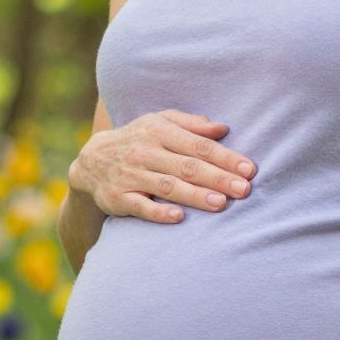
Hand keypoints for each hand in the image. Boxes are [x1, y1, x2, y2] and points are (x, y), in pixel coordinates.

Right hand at [68, 110, 254, 223]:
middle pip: (187, 167)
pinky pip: (141, 206)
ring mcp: (131, 176)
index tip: (248, 169)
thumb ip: (191, 125)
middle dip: (217, 178)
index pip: (198, 145)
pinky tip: (179, 217)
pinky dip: (159, 211)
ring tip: (221, 203)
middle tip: (244, 189)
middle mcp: (145, 152)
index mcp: (159, 131)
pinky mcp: (118, 198)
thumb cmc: (137, 140)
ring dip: (195, 195)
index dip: (224, 157)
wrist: (91, 161)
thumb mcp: (159, 123)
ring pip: (168, 186)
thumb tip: (222, 128)